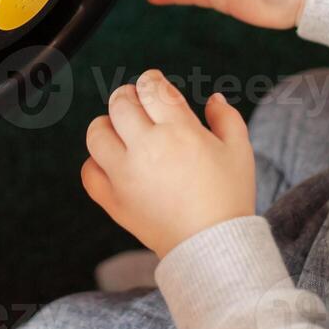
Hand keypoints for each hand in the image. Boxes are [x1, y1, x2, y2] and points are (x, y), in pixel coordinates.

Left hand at [82, 69, 254, 257]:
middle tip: (137, 103)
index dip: (151, 81)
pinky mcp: (114, 201)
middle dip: (128, 96)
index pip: (152, 88)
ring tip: (121, 131)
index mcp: (179, 130)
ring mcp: (126, 175)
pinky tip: (114, 163)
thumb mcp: (239, 150)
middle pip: (120, 103)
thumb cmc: (229, 197)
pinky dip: (96, 163)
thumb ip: (225, 117)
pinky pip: (89, 172)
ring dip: (107, 124)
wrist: (213, 247)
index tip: (154, 85)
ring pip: (97, 133)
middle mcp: (147, 148)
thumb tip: (213, 98)